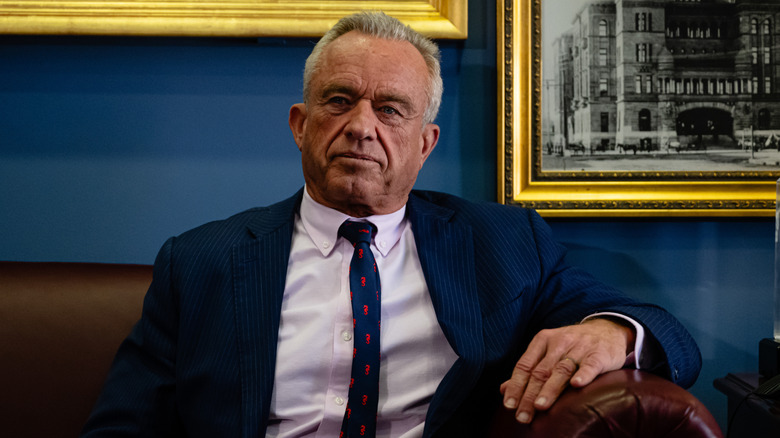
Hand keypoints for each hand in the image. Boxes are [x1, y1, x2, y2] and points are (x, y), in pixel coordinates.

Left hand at [499, 317, 634, 423]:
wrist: (607, 330)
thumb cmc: (572, 346)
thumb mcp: (548, 351)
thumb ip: (528, 370)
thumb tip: (504, 390)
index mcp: (543, 340)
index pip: (524, 365)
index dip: (515, 386)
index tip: (509, 405)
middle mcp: (559, 342)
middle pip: (541, 371)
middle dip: (529, 395)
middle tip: (522, 415)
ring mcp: (580, 347)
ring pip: (562, 370)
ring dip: (550, 389)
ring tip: (540, 406)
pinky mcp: (599, 354)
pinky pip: (590, 365)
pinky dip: (583, 375)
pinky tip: (576, 385)